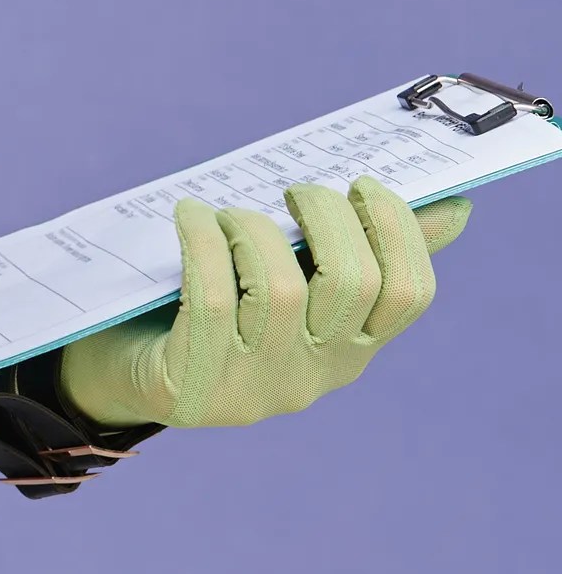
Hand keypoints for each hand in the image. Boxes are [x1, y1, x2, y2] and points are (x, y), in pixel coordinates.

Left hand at [59, 179, 469, 432]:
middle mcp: (312, 376)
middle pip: (352, 282)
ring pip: (281, 290)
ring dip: (255, 228)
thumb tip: (453, 209)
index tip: (360, 186)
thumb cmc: (212, 310)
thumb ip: (360, 250)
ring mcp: (254, 387)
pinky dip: (203, 242)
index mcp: (349, 349)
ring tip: (229, 212)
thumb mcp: (290, 280)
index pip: (409, 295)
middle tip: (293, 190)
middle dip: (327, 214)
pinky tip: (190, 215)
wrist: (119, 372)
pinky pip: (213, 298)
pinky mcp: (195, 386)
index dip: (396, 229)